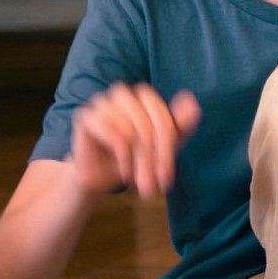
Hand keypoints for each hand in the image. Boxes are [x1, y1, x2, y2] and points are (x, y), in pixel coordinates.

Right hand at [69, 84, 200, 198]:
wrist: (100, 177)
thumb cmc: (134, 158)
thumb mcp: (163, 147)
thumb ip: (180, 126)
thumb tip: (192, 102)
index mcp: (144, 97)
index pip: (161, 116)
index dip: (166, 148)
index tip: (167, 177)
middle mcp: (123, 94)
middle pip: (146, 123)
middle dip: (152, 157)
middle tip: (152, 184)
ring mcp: (102, 102)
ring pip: (129, 128)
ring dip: (136, 159)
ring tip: (135, 177)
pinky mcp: (85, 116)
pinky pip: (110, 130)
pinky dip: (121, 154)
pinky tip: (123, 169)